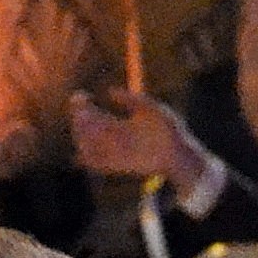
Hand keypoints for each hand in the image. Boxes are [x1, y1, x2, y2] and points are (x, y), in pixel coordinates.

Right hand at [65, 92, 198, 187]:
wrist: (178, 153)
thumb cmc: (167, 129)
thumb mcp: (149, 108)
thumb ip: (129, 99)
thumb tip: (107, 90)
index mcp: (119, 125)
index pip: (94, 115)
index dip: (83, 106)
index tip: (80, 95)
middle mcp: (113, 140)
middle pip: (86, 130)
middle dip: (79, 119)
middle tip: (81, 109)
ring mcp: (114, 153)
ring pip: (86, 146)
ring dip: (81, 136)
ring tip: (88, 124)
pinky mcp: (117, 166)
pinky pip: (96, 163)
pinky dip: (87, 157)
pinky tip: (85, 146)